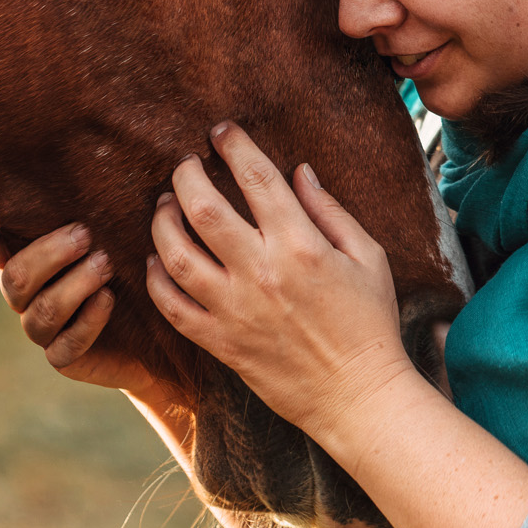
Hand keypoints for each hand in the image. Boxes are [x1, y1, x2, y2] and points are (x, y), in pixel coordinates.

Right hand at [0, 200, 157, 395]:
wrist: (154, 327)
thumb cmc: (126, 261)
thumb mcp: (108, 231)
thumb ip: (89, 207)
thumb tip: (96, 153)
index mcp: (24, 258)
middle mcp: (24, 295)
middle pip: (15, 277)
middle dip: (50, 254)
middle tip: (86, 234)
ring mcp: (40, 328)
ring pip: (42, 310)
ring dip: (75, 284)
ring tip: (106, 264)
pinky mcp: (63, 358)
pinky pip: (65, 346)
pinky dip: (88, 321)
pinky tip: (109, 299)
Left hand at [145, 122, 415, 443]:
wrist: (358, 395)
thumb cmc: (370, 322)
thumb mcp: (367, 256)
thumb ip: (330, 210)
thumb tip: (299, 171)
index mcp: (300, 245)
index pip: (256, 178)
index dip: (234, 146)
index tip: (221, 132)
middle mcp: (262, 272)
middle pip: (203, 209)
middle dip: (186, 176)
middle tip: (184, 164)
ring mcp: (236, 310)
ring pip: (176, 255)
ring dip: (163, 222)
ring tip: (164, 206)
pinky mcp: (221, 343)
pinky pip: (173, 307)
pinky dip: (157, 280)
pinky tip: (158, 261)